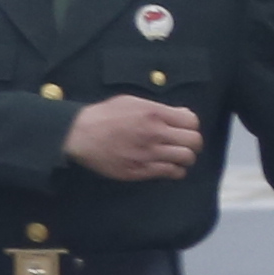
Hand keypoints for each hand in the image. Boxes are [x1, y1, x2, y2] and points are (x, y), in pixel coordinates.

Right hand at [63, 96, 204, 180]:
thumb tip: (182, 115)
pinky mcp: (140, 170)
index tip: (184, 129)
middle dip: (193, 143)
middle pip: (193, 141)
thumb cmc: (104, 116)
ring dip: (186, 158)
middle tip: (186, 144)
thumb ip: (159, 108)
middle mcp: (154, 133)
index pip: (192, 122)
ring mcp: (148, 153)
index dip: (191, 125)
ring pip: (185, 158)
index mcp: (154, 114)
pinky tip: (169, 167)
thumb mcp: (132, 102)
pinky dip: (175, 170)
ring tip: (177, 156)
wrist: (79, 135)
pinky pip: (170, 172)